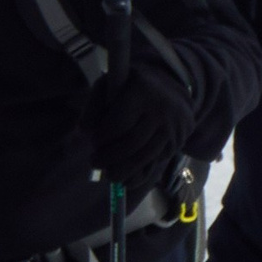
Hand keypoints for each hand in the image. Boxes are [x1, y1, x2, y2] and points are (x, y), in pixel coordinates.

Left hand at [87, 60, 189, 187]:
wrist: (170, 84)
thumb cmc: (128, 85)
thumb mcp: (108, 85)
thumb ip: (93, 107)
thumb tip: (82, 133)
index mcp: (141, 91)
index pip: (119, 123)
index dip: (102, 138)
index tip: (93, 143)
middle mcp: (162, 109)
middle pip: (133, 143)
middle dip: (110, 157)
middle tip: (94, 162)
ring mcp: (174, 126)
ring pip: (146, 155)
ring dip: (124, 170)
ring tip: (108, 174)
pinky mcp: (179, 139)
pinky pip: (158, 160)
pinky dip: (141, 172)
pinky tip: (126, 177)